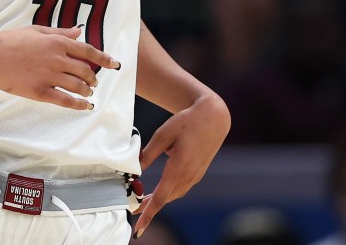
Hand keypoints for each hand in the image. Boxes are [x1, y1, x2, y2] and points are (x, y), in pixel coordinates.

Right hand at [0, 26, 120, 109]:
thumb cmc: (9, 40)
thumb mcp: (36, 31)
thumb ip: (60, 33)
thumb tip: (79, 32)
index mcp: (57, 42)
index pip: (88, 51)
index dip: (104, 59)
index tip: (115, 64)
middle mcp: (57, 59)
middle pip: (85, 70)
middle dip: (93, 77)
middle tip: (94, 81)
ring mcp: (49, 76)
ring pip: (78, 86)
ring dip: (87, 90)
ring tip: (88, 91)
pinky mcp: (39, 91)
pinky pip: (65, 100)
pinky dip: (79, 104)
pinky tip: (85, 106)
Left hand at [133, 93, 229, 237]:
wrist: (212, 117)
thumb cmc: (187, 122)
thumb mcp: (162, 135)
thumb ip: (148, 154)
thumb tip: (135, 170)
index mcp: (179, 168)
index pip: (160, 197)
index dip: (148, 214)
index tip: (139, 228)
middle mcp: (189, 176)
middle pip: (165, 199)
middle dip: (148, 208)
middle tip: (132, 211)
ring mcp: (195, 176)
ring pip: (173, 195)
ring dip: (158, 201)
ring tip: (141, 203)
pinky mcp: (197, 173)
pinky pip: (180, 189)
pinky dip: (167, 193)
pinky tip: (158, 192)